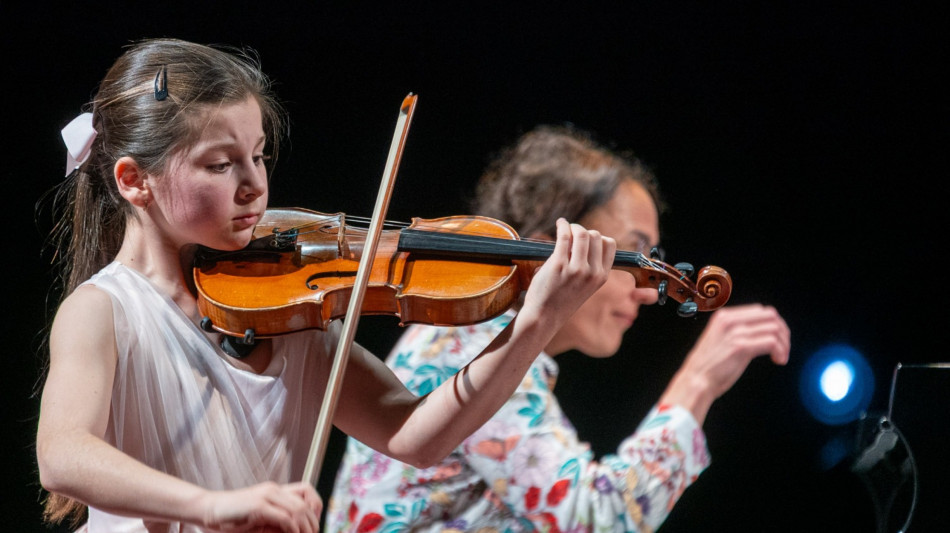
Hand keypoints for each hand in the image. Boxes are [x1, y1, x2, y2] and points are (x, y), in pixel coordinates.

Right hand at [200, 481, 321, 532]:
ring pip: (298, 509)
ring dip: (306, 527)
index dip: (315, 506)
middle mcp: (273, 489)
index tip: (314, 524)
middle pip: (306, 502)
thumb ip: (277, 519)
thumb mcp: (260, 517)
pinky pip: (285, 518)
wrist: (209, 509)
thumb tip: (295, 529)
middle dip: (313, 522)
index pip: (306, 490)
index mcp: (275, 490)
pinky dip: (293, 529)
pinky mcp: (258, 506)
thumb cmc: (232, 516)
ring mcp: (266, 496)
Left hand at [521, 218, 615, 326]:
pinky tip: (560, 223)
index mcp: (602, 277)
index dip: (597, 237)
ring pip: (582, 234)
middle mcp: (592, 273)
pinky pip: (564, 236)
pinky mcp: (558, 265)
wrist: (544, 316)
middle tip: (572, 232)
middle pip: (596, 236)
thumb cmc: (561, 299)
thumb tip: (584, 237)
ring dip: (573, 226)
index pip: (610, 244)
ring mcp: (576, 269)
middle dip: (584, 230)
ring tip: (565, 227)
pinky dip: (562, 225)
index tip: (585, 239)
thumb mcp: (585, 286)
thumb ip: (589, 266)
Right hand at [660, 304, 790, 423]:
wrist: (696, 381)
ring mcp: (735, 332)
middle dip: (783, 331)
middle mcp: (730, 320)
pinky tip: (778, 361)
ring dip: (784, 344)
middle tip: (784, 348)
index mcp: (724, 316)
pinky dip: (781, 351)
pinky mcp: (740, 346)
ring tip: (781, 357)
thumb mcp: (720, 339)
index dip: (774, 324)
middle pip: (770, 315)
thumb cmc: (709, 366)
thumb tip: (762, 331)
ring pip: (774, 328)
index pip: (760, 310)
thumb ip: (737, 331)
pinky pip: (772, 342)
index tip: (778, 339)